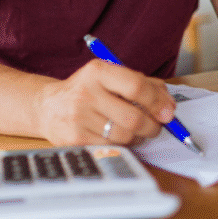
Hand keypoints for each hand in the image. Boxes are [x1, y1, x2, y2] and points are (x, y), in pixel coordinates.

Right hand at [35, 59, 175, 145]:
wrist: (48, 106)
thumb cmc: (88, 91)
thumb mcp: (110, 77)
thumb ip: (143, 85)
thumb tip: (169, 104)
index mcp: (98, 71)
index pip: (136, 87)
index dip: (157, 102)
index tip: (168, 112)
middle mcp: (86, 92)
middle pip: (134, 117)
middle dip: (152, 126)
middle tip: (155, 126)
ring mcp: (78, 117)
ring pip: (125, 136)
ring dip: (137, 137)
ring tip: (133, 130)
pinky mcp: (75, 138)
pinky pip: (112, 147)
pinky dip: (122, 145)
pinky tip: (117, 136)